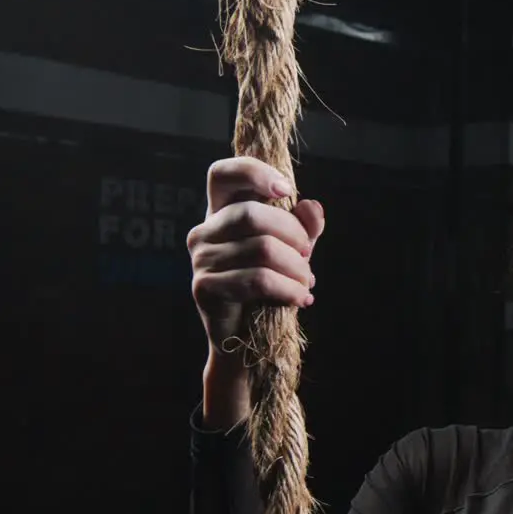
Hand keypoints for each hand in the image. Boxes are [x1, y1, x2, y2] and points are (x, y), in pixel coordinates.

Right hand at [188, 156, 324, 355]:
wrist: (248, 340)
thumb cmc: (271, 288)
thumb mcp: (292, 251)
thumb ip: (304, 227)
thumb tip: (312, 207)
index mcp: (221, 212)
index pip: (223, 173)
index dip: (254, 172)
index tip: (286, 190)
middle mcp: (203, 231)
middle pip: (252, 214)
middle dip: (293, 234)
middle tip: (308, 257)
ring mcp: (200, 258)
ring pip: (261, 249)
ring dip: (296, 269)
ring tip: (306, 284)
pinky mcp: (204, 286)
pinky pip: (257, 280)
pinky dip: (288, 289)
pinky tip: (302, 298)